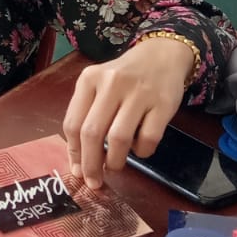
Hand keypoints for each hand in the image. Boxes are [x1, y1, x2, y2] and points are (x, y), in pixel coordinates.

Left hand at [62, 39, 194, 189]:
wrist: (162, 55)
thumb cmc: (124, 78)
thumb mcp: (99, 86)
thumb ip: (87, 116)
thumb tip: (79, 163)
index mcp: (89, 79)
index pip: (73, 123)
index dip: (73, 153)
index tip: (77, 171)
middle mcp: (112, 84)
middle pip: (92, 133)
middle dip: (91, 164)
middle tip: (94, 181)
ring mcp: (139, 93)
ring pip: (119, 139)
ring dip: (115, 161)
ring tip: (116, 166)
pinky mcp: (163, 104)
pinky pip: (148, 139)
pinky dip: (141, 152)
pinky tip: (139, 149)